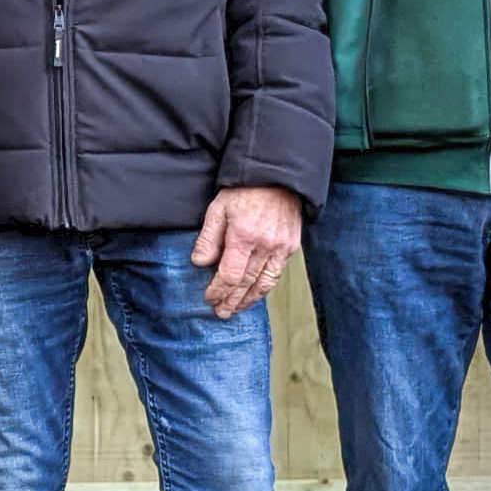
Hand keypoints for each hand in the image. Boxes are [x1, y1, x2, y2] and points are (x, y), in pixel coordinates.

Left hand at [189, 183, 303, 318]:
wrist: (276, 176)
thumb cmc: (243, 190)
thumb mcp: (218, 208)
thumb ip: (208, 237)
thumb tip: (199, 263)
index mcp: (244, 236)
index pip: (230, 275)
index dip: (219, 290)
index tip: (209, 298)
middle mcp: (265, 245)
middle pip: (247, 283)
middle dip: (232, 300)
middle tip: (221, 313)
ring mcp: (281, 247)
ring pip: (264, 283)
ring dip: (249, 299)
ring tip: (237, 309)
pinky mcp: (290, 246)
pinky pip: (276, 273)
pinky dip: (265, 287)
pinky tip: (255, 293)